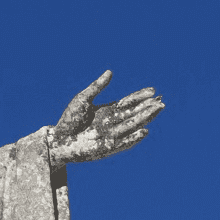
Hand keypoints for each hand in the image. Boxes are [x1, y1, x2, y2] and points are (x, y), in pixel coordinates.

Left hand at [49, 70, 164, 165]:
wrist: (58, 140)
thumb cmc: (69, 119)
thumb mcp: (82, 99)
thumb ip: (97, 87)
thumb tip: (110, 72)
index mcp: (108, 111)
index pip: (129, 103)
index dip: (140, 97)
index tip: (153, 90)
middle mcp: (113, 123)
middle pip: (134, 114)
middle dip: (148, 108)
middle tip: (161, 101)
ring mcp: (112, 135)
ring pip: (132, 125)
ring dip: (145, 118)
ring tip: (157, 110)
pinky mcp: (108, 147)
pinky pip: (124, 142)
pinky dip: (134, 137)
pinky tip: (145, 130)